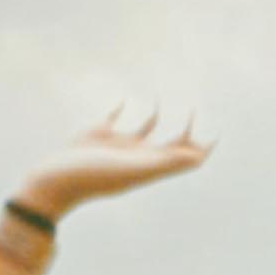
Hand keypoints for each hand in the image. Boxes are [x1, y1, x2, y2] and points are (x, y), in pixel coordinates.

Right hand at [16, 103, 209, 219]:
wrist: (58, 179)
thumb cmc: (95, 177)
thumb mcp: (133, 169)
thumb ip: (165, 163)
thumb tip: (197, 157)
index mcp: (153, 165)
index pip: (188, 159)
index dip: (205, 147)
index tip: (217, 129)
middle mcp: (141, 155)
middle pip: (174, 144)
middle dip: (189, 129)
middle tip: (198, 106)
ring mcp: (121, 144)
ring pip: (148, 127)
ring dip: (159, 112)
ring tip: (163, 95)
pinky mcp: (101, 133)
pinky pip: (118, 117)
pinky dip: (124, 106)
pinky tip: (127, 97)